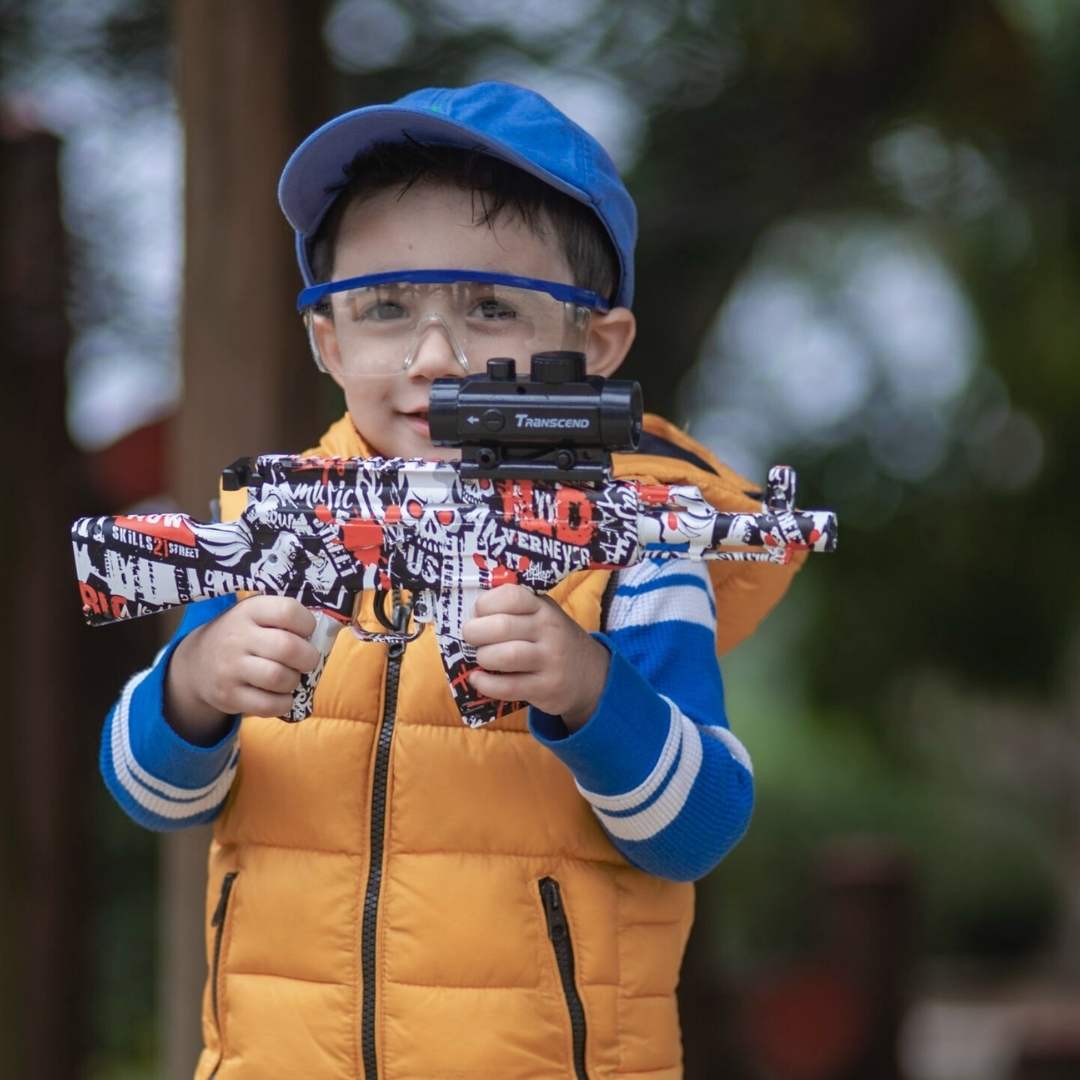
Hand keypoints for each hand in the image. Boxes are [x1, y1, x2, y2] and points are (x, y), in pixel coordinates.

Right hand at [165, 596, 319, 744]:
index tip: (307, 632)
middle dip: (308, 658)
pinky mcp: (228, 695)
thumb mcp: (257, 615)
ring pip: (279, 678)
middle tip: (307, 661)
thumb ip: (286, 618)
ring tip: (291, 677)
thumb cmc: (243, 635)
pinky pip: (267, 705)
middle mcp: (237, 637)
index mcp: (250, 610)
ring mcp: (230, 668)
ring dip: (295, 681)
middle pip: (287, 648)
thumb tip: (330, 629)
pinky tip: (282, 696)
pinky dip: (283, 703)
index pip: (288, 611)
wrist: (197, 662)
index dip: (307, 623)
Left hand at [462, 584, 609, 730]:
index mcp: (543, 607)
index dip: (486, 603)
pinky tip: (478, 679)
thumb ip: (513, 611)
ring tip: (481, 658)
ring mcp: (549, 660)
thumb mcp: (541, 616)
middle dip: (475, 632)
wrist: (591, 675)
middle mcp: (548, 630)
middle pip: (502, 627)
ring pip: (505, 656)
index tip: (478, 613)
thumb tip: (469, 616)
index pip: (511, 596)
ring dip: (483, 658)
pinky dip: (485, 684)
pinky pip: (507, 687)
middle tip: (471, 638)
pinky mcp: (546, 688)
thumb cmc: (551, 640)